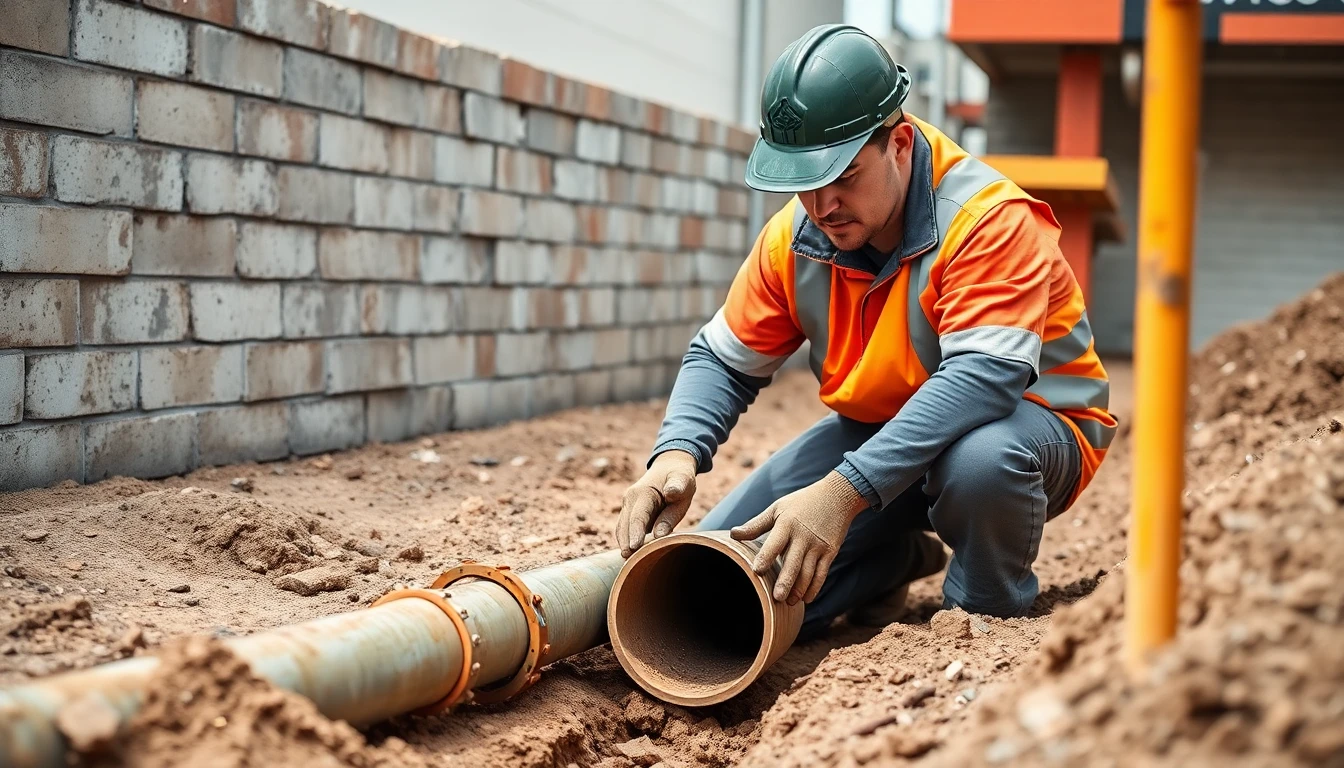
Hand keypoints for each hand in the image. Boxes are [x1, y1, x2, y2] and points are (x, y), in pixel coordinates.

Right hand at [615, 450, 698, 557]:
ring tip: (628, 564)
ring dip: (624, 544)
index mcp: (644, 492)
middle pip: (625, 525)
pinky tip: (632, 555)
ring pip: (622, 528)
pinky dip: (626, 540)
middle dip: (626, 543)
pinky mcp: (629, 511)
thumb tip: (659, 531)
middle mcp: (630, 498)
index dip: (635, 533)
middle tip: (628, 563)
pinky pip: (625, 528)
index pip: (638, 517)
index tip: (633, 549)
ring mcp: (628, 504)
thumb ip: (674, 501)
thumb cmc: (680, 477)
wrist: (670, 465)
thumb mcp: (684, 483)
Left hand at [730, 471, 868, 604]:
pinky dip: (814, 587)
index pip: (774, 543)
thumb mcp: (778, 508)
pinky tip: (806, 598)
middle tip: (777, 598)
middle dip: (785, 581)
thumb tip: (733, 534)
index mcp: (787, 524)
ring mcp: (818, 546)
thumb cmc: (801, 502)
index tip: (756, 571)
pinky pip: (822, 573)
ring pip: (808, 572)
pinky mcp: (830, 552)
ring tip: (789, 602)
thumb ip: (756, 524)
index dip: (766, 557)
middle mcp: (803, 536)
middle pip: (793, 563)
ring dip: (799, 589)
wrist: (837, 496)